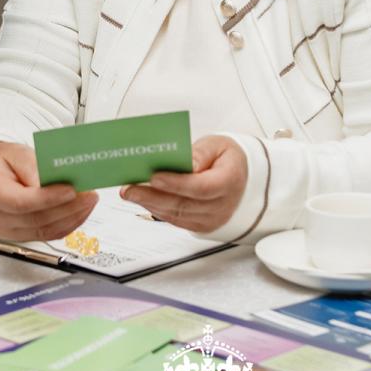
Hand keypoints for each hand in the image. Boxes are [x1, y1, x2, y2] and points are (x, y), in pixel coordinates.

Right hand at [0, 141, 97, 240]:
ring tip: (89, 201)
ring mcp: (9, 230)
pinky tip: (81, 211)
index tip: (71, 190)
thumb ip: (33, 166)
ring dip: (73, 217)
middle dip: (68, 208)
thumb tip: (53, 181)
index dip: (48, 198)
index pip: (22, 202)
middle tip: (89, 194)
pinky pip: (49, 235)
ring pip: (46, 231)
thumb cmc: (5, 163)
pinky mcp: (23, 236)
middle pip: (37, 219)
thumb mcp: (16, 153)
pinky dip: (69, 224)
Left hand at [120, 136, 248, 234]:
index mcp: (230, 181)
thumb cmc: (227, 158)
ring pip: (176, 215)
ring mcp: (212, 219)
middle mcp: (222, 205)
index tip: (154, 176)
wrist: (241, 178)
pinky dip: (157, 210)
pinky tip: (143, 199)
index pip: (201, 187)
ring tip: (130, 192)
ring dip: (150, 204)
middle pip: (183, 204)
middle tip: (129, 188)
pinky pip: (176, 220)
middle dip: (152, 196)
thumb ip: (201, 153)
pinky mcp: (201, 225)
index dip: (176, 183)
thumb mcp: (218, 145)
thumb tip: (185, 162)